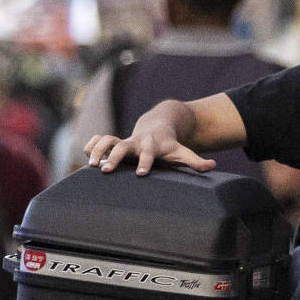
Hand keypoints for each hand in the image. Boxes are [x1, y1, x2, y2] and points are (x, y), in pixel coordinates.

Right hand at [85, 101, 211, 175]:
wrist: (157, 126)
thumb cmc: (170, 145)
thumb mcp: (182, 152)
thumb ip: (196, 161)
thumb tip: (213, 165)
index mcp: (153, 145)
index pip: (149, 154)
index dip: (145, 162)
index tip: (141, 174)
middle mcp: (136, 141)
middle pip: (123, 146)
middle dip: (114, 157)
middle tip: (106, 171)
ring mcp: (124, 140)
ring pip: (107, 140)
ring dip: (98, 150)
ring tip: (92, 166)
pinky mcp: (114, 141)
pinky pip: (99, 139)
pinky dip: (91, 145)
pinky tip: (86, 155)